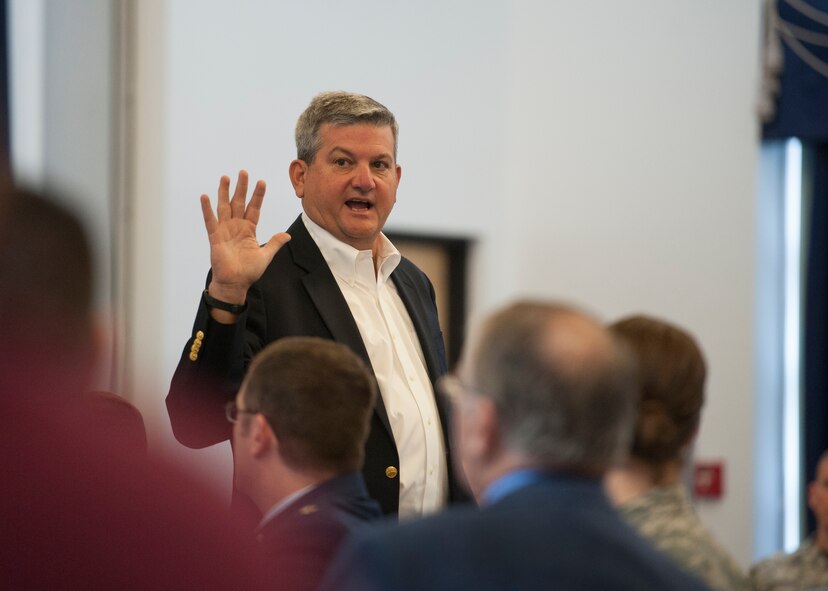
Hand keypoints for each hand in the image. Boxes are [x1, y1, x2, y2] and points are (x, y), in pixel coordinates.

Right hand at [200, 170, 290, 303]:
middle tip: (243, 171)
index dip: (258, 196)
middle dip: (242, 187)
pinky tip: (205, 196)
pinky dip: (207, 209)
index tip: (262, 182)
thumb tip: (287, 235)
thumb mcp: (266, 256)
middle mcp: (237, 226)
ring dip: (224, 192)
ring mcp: (225, 230)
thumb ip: (275, 243)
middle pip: (239, 203)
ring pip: (224, 207)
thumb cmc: (249, 271)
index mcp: (249, 230)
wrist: (235, 283)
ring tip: (225, 177)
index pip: (254, 208)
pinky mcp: (215, 237)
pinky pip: (210, 220)